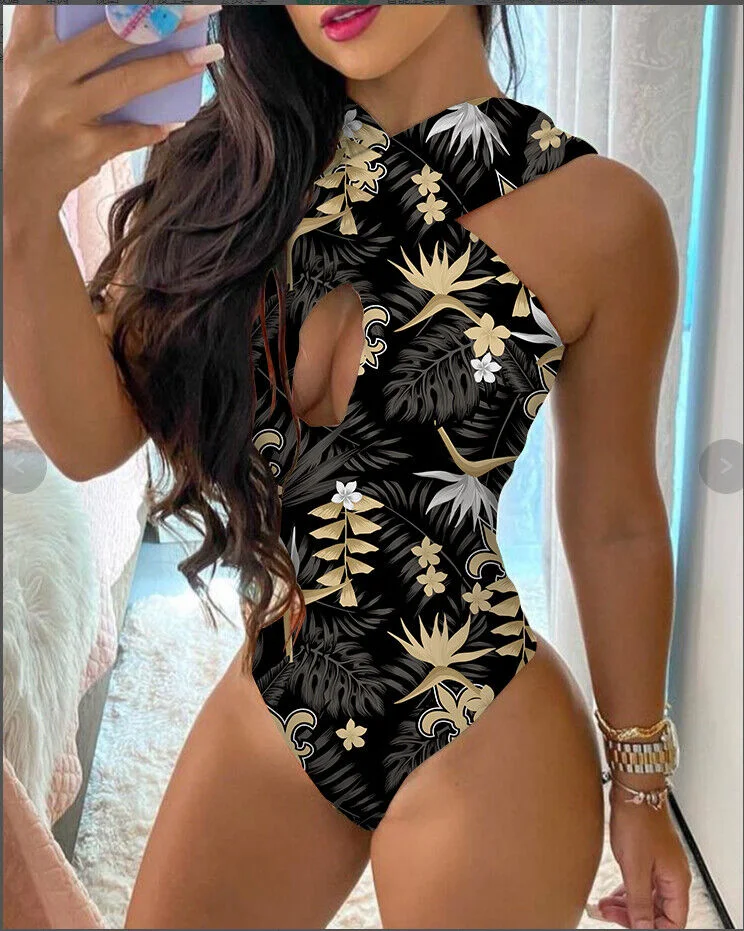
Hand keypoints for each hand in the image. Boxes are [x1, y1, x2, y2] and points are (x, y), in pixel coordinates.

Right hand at [2, 5, 221, 213]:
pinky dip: (154, 127)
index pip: (50, 3)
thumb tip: (133, 27)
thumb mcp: (28, 74)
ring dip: (174, 67)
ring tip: (208, 55)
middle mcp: (43, 75)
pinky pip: (130, 133)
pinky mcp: (82, 148)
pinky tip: (176, 119)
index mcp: (27, 49)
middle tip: (201, 9)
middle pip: (111, 36)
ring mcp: (64, 113)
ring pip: (128, 82)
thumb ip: (62, 48)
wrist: (12, 184)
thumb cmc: (27, 119)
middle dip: (160, 18)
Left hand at [592, 781, 691, 928]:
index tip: (631, 926)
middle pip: (659, 911)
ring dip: (627, 905)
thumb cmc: (638, 821)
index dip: (653, 928)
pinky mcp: (648, 858)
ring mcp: (660, 867)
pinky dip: (626, 892)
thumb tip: (644, 927)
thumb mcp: (635, 867)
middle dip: (633, 917)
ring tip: (604, 906)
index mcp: (676, 881)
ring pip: (647, 898)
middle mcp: (672, 876)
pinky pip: (641, 884)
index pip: (674, 921)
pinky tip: (612, 895)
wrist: (633, 790)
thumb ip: (638, 901)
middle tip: (608, 914)